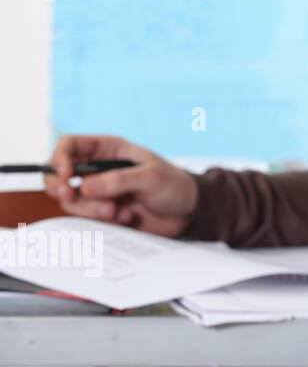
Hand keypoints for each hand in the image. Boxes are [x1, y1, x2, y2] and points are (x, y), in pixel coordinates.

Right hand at [43, 134, 198, 237]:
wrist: (189, 212)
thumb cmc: (175, 185)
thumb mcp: (151, 177)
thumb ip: (119, 180)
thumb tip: (84, 187)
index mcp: (109, 150)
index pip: (69, 145)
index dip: (60, 159)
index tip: (68, 177)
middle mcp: (99, 169)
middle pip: (59, 175)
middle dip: (61, 187)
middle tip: (73, 195)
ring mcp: (99, 192)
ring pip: (72, 200)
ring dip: (90, 208)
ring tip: (117, 211)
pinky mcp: (103, 212)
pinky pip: (87, 218)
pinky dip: (103, 220)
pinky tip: (127, 217)